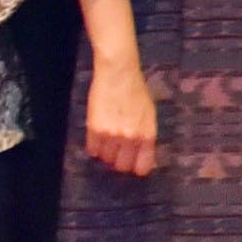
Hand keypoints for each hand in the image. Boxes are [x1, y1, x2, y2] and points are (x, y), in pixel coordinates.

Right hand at [79, 56, 158, 177]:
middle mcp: (131, 138)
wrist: (118, 74)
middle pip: (122, 166)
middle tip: (117, 151)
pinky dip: (94, 147)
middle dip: (119, 161)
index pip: (142, 167)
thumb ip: (145, 135)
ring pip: (106, 159)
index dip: (136, 167)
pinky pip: (93, 150)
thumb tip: (141, 154)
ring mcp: (112, 135)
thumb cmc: (136, 91)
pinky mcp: (95, 130)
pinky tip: (98, 137)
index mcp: (147, 135)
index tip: (132, 164)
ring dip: (106, 152)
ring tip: (107, 139)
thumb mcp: (148, 114)